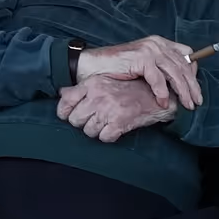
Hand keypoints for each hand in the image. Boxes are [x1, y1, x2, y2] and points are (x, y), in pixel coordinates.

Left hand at [57, 75, 175, 142]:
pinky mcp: (120, 122)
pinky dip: (108, 136)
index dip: (65, 112)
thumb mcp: (103, 81)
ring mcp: (109, 109)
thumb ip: (82, 88)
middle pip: (75, 120)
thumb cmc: (129, 88)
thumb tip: (62, 93)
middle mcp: (98, 95)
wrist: (156, 94)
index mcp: (92, 84)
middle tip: (94, 120)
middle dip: (83, 123)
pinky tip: (115, 128)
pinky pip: (104, 138)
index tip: (69, 115)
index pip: (65, 101)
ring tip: (106, 123)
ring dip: (96, 131)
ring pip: (88, 131)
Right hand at [74, 36, 201, 109]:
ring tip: (186, 105)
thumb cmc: (117, 69)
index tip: (195, 88)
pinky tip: (163, 102)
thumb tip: (179, 83)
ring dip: (183, 91)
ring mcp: (150, 50)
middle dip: (192, 86)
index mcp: (159, 43)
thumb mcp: (143, 65)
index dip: (193, 71)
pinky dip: (162, 92)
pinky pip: (158, 79)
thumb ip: (160, 68)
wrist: (93, 65)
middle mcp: (157, 44)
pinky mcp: (142, 58)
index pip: (186, 54)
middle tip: (197, 102)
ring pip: (174, 73)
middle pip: (183, 65)